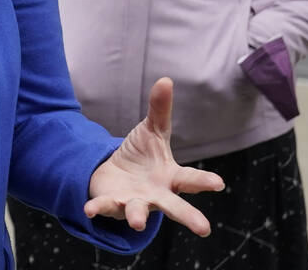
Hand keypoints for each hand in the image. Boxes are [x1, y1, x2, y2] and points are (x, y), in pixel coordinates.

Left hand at [85, 77, 224, 234]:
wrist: (115, 174)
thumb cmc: (142, 156)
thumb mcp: (151, 131)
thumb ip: (159, 109)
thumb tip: (166, 79)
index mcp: (170, 177)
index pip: (190, 179)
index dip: (204, 181)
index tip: (218, 183)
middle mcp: (156, 194)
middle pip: (174, 207)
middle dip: (188, 217)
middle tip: (204, 229)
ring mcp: (135, 201)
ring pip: (139, 212)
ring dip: (138, 216)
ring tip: (138, 222)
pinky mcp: (112, 204)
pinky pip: (105, 207)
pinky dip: (98, 208)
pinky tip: (89, 210)